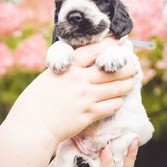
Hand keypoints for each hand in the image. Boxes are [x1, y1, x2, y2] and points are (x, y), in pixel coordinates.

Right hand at [9, 37, 136, 144]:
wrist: (32, 125)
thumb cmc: (37, 99)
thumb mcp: (50, 76)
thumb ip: (69, 70)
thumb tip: (85, 65)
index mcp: (69, 68)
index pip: (94, 50)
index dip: (109, 45)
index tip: (119, 42)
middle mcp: (80, 80)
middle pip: (111, 70)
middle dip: (126, 68)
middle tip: (134, 67)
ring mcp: (86, 97)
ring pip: (116, 88)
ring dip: (127, 85)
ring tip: (131, 83)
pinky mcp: (89, 114)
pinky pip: (111, 106)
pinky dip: (117, 102)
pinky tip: (117, 101)